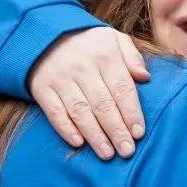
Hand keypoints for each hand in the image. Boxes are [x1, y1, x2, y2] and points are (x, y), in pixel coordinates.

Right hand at [29, 27, 149, 159]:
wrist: (44, 32)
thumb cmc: (87, 41)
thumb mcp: (113, 38)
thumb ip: (131, 56)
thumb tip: (144, 77)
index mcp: (104, 55)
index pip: (122, 88)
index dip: (131, 112)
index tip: (139, 133)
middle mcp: (82, 67)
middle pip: (103, 104)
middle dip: (116, 130)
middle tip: (127, 151)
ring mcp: (60, 78)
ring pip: (80, 111)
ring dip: (95, 135)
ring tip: (107, 154)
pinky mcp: (41, 87)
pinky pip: (54, 111)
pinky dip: (66, 128)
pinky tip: (79, 143)